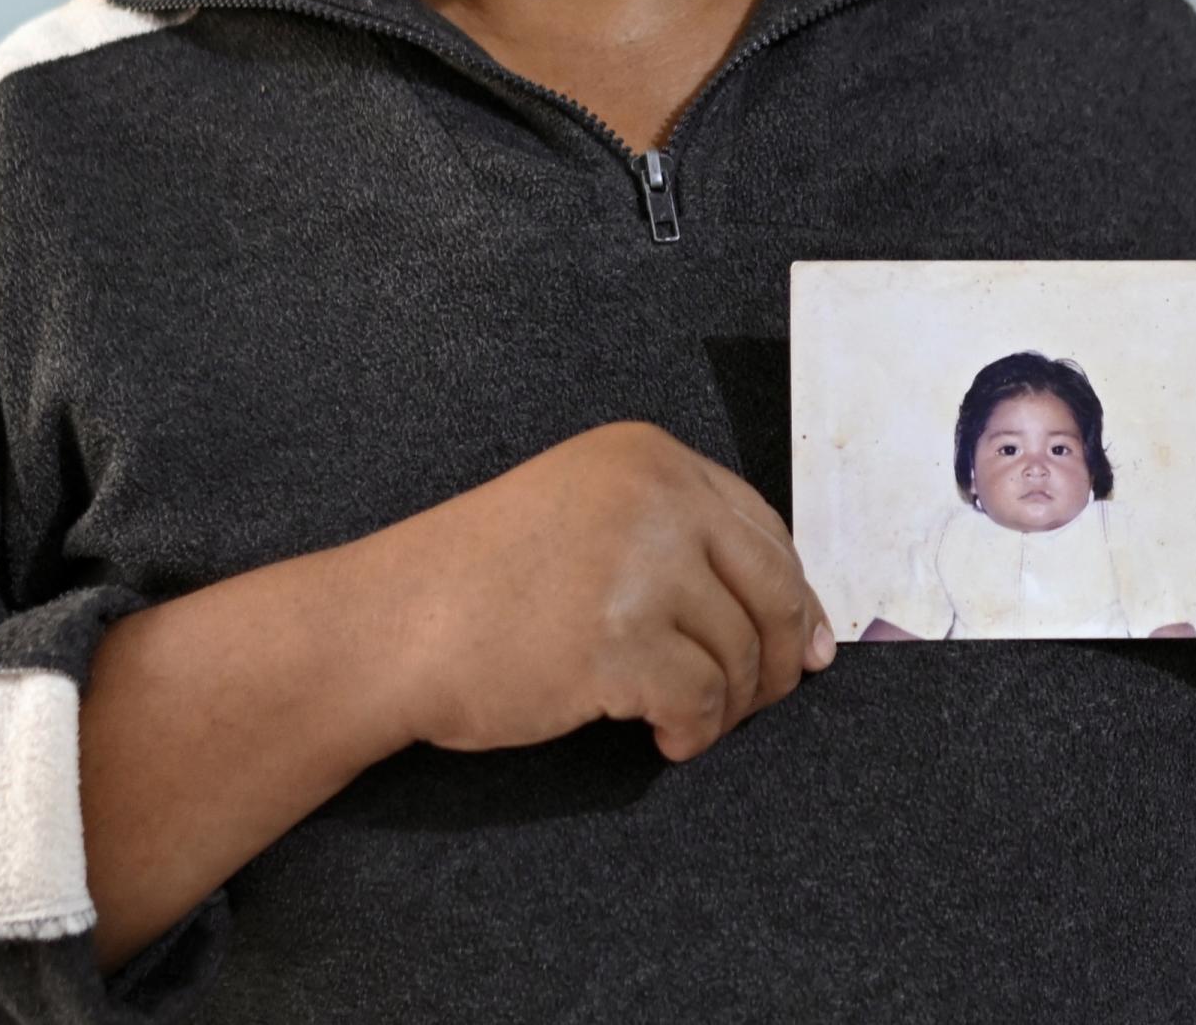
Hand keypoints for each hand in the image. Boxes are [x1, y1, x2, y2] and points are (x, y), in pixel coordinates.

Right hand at [360, 421, 834, 762]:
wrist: (388, 623)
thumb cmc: (478, 581)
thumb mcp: (583, 514)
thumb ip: (674, 538)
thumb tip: (793, 618)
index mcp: (646, 455)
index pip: (762, 526)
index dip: (792, 592)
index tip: (807, 642)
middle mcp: (653, 496)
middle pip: (771, 587)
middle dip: (779, 657)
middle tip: (764, 701)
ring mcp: (638, 567)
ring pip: (740, 653)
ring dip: (726, 704)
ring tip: (687, 721)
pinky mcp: (620, 642)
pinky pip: (700, 702)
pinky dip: (693, 733)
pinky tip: (665, 740)